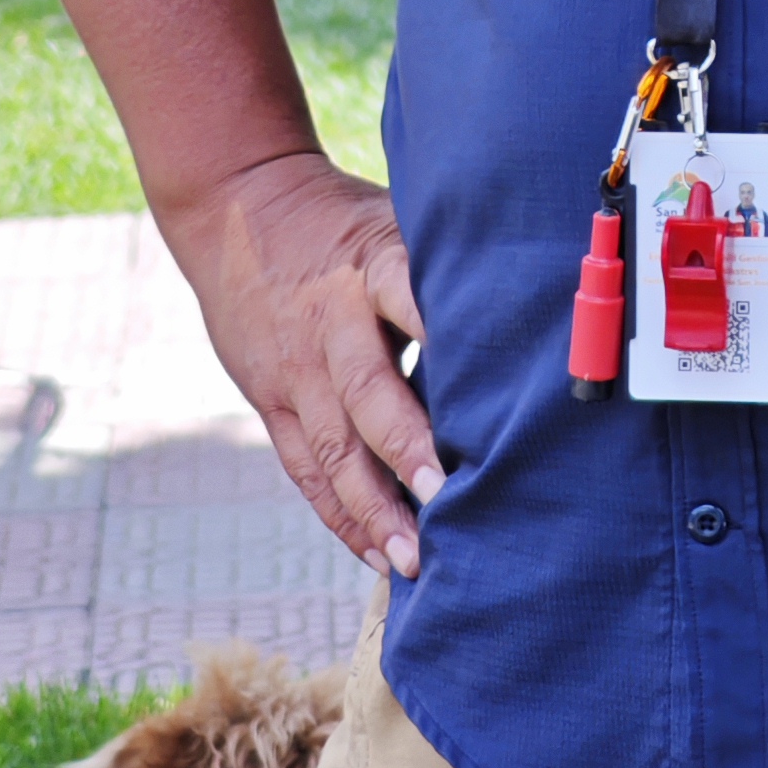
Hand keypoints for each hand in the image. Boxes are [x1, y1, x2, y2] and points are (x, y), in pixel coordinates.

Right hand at [165, 146, 439, 579]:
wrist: (239, 210)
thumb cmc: (344, 221)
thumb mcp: (394, 221)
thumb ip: (440, 269)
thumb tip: (528, 305)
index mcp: (372, 267)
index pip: (408, 298)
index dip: (438, 335)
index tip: (481, 378)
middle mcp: (332, 323)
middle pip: (368, 389)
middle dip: (405, 446)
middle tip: (443, 494)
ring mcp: (296, 369)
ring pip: (332, 447)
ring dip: (372, 508)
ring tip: (411, 558)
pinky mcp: (272, 401)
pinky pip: (304, 468)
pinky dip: (339, 516)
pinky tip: (375, 554)